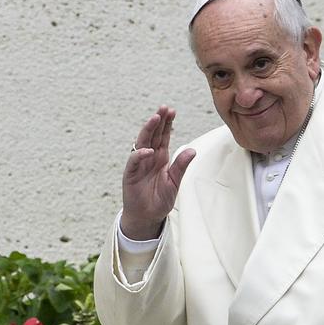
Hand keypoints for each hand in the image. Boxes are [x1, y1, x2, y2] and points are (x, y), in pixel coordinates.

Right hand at [121, 105, 195, 239]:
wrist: (148, 216)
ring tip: (155, 118)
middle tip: (164, 108)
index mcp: (161, 158)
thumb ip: (181, 166)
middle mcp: (149, 157)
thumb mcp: (175, 182)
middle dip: (158, 121)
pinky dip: (140, 155)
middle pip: (153, 135)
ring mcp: (139, 164)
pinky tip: (148, 150)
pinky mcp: (131, 174)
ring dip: (148, 130)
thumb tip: (192, 150)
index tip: (172, 111)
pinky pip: (134, 161)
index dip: (167, 124)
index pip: (163, 136)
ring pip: (142, 143)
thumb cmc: (160, 199)